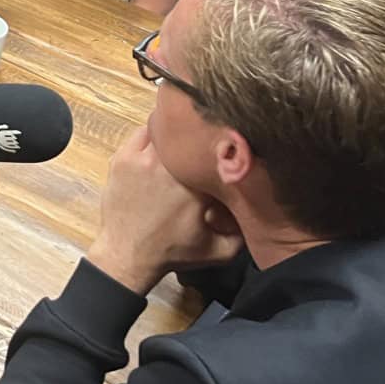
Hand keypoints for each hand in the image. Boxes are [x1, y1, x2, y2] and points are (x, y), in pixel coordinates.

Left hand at [85, 125, 244, 295]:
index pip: (217, 151)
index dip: (224, 148)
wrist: (128, 255)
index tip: (228, 151)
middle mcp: (169, 167)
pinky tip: (162, 144)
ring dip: (177, 132)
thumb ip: (245, 230)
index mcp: (196, 185)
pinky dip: (154, 134)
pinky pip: (143, 133)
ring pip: (165, 127)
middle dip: (201, 135)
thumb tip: (262, 207)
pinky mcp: (123, 158)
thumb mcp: (220, 250)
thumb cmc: (173, 252)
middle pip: (191, 133)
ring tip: (185, 141)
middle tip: (207, 141)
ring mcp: (142, 159)